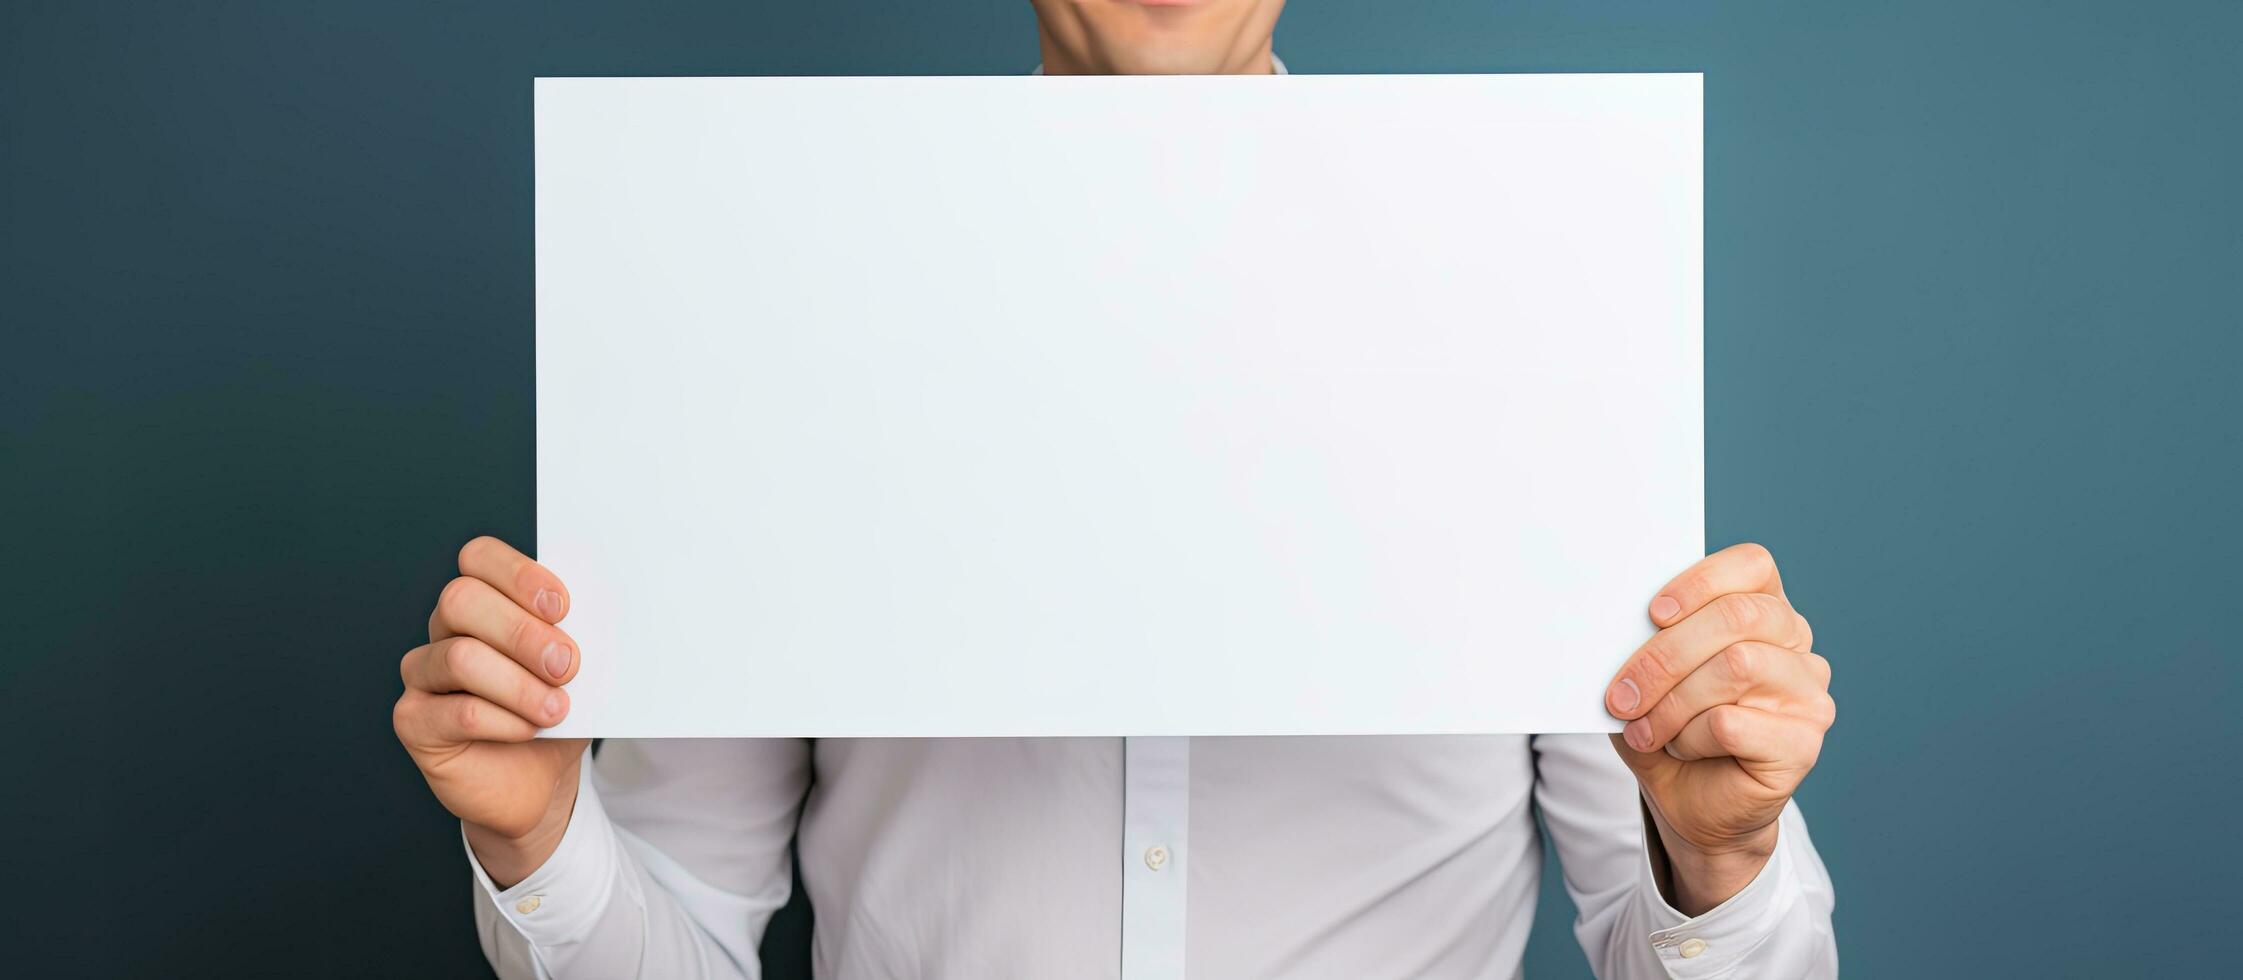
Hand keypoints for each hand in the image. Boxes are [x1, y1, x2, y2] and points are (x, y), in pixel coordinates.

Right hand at [393, 536, 588, 886]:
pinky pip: (456, 711)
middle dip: (522, 632)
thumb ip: (579, 636)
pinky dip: (504, 721)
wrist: (540, 781)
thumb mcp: (580, 670)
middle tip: (567, 664)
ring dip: (519, 684)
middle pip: (461, 600)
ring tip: (557, 708)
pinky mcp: (413, 720)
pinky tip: (529, 730)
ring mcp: (423, 673)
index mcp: (484, 600)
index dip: (518, 575)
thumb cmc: (556, 711)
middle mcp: (444, 629)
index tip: (562, 607)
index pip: (479, 557)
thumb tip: (603, 616)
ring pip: (460, 657)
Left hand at [1605, 542, 1835, 913]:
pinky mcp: (1803, 743)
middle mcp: (1797, 647)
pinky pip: (1733, 722)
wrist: (1691, 804)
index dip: (1701, 582)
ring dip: (1674, 701)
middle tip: (1622, 693)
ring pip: (1737, 665)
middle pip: (1738, 617)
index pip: (1754, 566)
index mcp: (1766, 612)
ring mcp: (1808, 694)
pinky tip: (1679, 748)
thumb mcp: (1648, 677)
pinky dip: (1689, 737)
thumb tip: (1611, 619)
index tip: (1653, 613)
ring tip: (1647, 729)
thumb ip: (1645, 641)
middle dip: (1665, 655)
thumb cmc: (1670, 729)